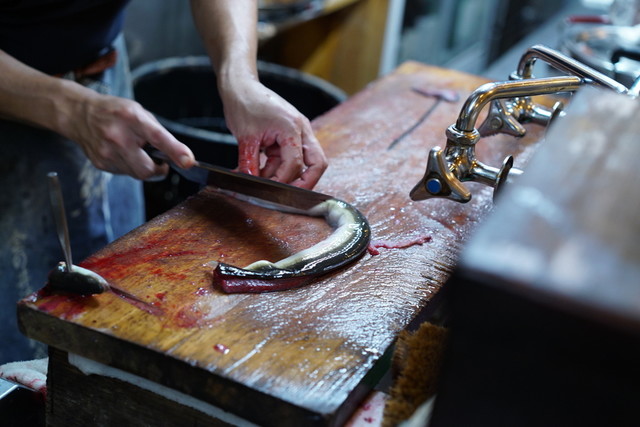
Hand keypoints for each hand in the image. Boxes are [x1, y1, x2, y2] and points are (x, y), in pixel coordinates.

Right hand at [62, 92, 194, 179]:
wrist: (79, 114)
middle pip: (146, 169)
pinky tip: (122, 153)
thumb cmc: (115, 112)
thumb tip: (179, 155)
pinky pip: (124, 173)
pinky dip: (130, 166)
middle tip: (160, 162)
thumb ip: (159, 133)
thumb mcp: (139, 112)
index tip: (188, 161)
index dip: (175, 151)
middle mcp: (117, 136)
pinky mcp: (100, 163)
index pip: (158, 137)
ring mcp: (106, 152)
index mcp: (131, 117)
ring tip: (135, 151)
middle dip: (158, 170)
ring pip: (136, 174)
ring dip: (143, 167)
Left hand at [220, 78, 327, 189]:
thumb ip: (250, 163)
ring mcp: (299, 132)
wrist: (241, 86)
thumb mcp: (245, 138)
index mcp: (292, 128)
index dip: (283, 181)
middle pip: (317, 163)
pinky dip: (278, 167)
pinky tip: (260, 170)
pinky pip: (291, 156)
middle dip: (306, 183)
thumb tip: (251, 183)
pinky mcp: (291, 135)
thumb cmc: (244, 104)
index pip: (296, 163)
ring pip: (303, 162)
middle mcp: (301, 130)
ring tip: (259, 179)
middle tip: (290, 197)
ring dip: (283, 175)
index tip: (268, 191)